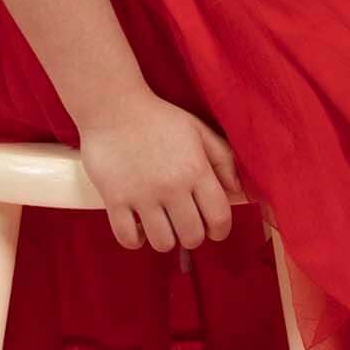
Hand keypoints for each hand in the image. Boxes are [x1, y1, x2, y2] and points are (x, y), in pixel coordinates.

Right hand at [75, 90, 244, 251]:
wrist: (112, 106)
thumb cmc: (158, 118)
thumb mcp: (198, 130)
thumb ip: (223, 159)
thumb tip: (237, 191)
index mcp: (196, 170)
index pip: (219, 217)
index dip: (220, 230)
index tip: (213, 230)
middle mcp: (171, 186)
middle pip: (192, 236)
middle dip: (193, 235)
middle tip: (185, 224)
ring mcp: (142, 195)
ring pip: (163, 243)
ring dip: (166, 239)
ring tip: (162, 225)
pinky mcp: (114, 199)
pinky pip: (128, 238)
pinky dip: (136, 240)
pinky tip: (139, 227)